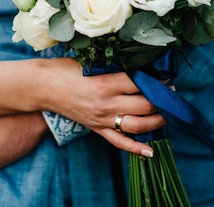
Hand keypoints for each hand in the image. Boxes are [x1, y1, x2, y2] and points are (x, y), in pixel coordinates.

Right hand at [44, 62, 165, 156]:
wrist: (43, 87)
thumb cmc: (65, 69)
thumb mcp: (91, 63)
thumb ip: (114, 66)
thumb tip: (140, 66)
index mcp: (106, 83)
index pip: (141, 83)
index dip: (157, 79)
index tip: (165, 75)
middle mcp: (107, 104)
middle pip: (145, 104)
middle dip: (162, 98)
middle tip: (170, 91)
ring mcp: (102, 119)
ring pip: (138, 125)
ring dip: (157, 120)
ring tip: (167, 113)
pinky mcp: (96, 129)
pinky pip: (119, 142)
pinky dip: (136, 148)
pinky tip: (150, 150)